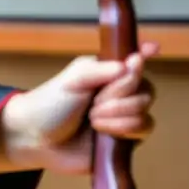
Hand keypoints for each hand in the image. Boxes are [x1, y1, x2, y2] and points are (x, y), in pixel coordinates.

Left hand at [1, 41, 158, 174]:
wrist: (36, 139)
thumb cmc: (49, 105)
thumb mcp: (72, 80)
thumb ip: (101, 69)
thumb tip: (132, 62)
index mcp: (106, 73)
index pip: (134, 60)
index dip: (145, 53)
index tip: (153, 48)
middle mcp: (119, 93)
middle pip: (145, 87)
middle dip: (120, 94)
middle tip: (93, 102)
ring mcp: (123, 116)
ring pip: (145, 108)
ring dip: (118, 113)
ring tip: (92, 118)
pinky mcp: (125, 139)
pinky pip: (143, 129)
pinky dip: (124, 128)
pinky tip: (102, 131)